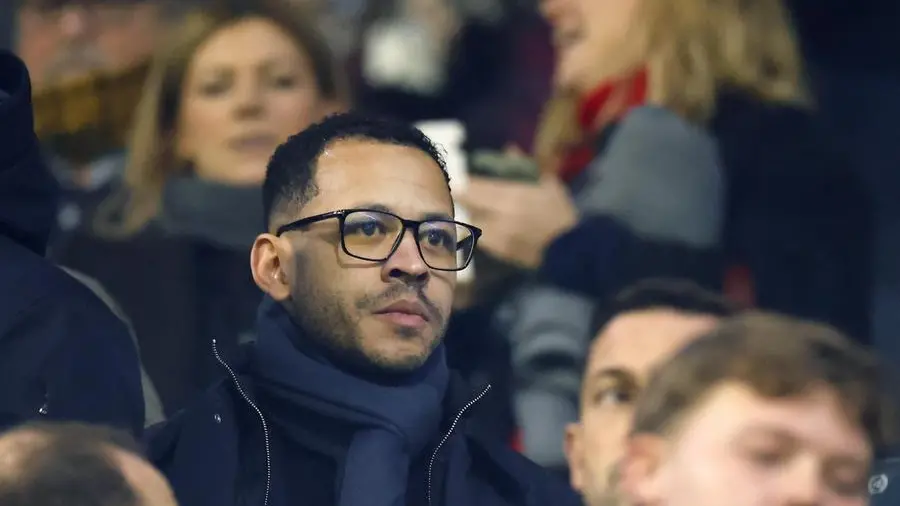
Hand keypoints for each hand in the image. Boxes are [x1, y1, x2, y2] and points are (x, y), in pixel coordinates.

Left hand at [458, 174, 576, 268]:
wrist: (570, 248)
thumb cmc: (560, 213)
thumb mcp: (548, 184)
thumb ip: (525, 166)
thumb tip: (510, 149)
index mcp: (511, 197)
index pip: (473, 188)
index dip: (464, 183)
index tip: (462, 180)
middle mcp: (499, 217)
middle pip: (467, 206)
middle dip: (464, 199)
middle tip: (465, 194)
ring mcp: (498, 237)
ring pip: (472, 223)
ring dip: (473, 216)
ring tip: (479, 211)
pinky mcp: (500, 252)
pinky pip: (482, 240)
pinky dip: (482, 232)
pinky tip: (491, 227)